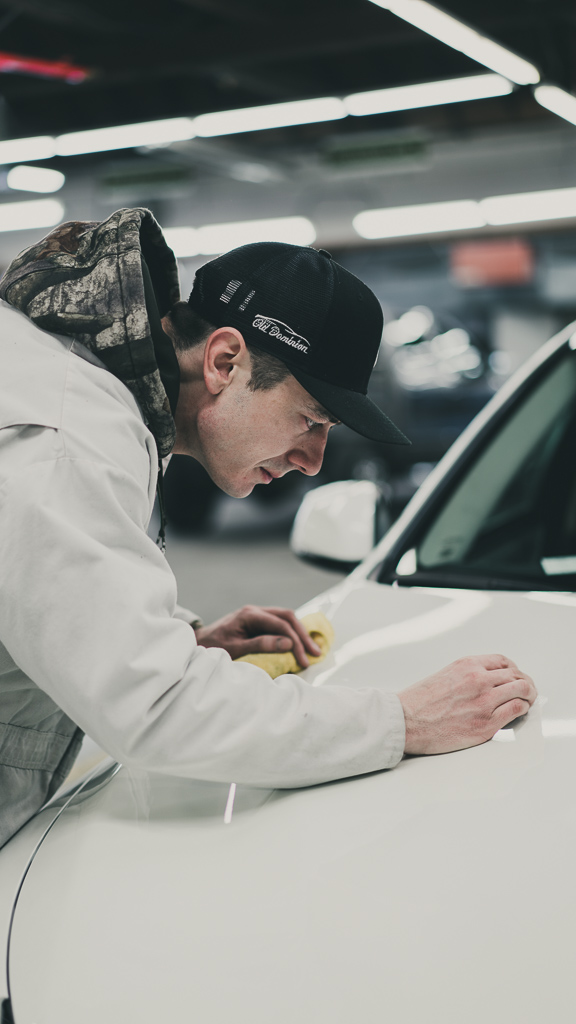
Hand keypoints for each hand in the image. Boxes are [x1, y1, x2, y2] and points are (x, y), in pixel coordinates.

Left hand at [194, 605, 321, 666]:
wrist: (198, 643)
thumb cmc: (213, 647)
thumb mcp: (235, 649)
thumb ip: (260, 645)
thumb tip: (288, 643)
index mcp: (249, 615)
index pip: (280, 625)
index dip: (295, 642)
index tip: (304, 660)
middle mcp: (255, 611)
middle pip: (287, 617)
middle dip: (303, 635)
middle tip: (315, 654)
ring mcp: (257, 614)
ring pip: (286, 618)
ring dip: (300, 633)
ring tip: (312, 649)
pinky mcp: (258, 621)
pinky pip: (280, 623)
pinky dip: (292, 632)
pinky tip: (300, 642)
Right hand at [398, 654, 536, 754]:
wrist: (405, 721)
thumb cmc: (419, 702)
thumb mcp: (445, 674)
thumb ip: (468, 675)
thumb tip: (489, 681)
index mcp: (467, 665)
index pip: (503, 661)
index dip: (514, 670)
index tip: (515, 676)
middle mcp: (478, 679)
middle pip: (516, 675)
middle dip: (525, 683)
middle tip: (527, 690)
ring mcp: (484, 701)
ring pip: (522, 690)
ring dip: (529, 695)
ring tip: (528, 701)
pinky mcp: (486, 723)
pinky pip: (517, 710)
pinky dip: (522, 709)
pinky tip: (518, 712)